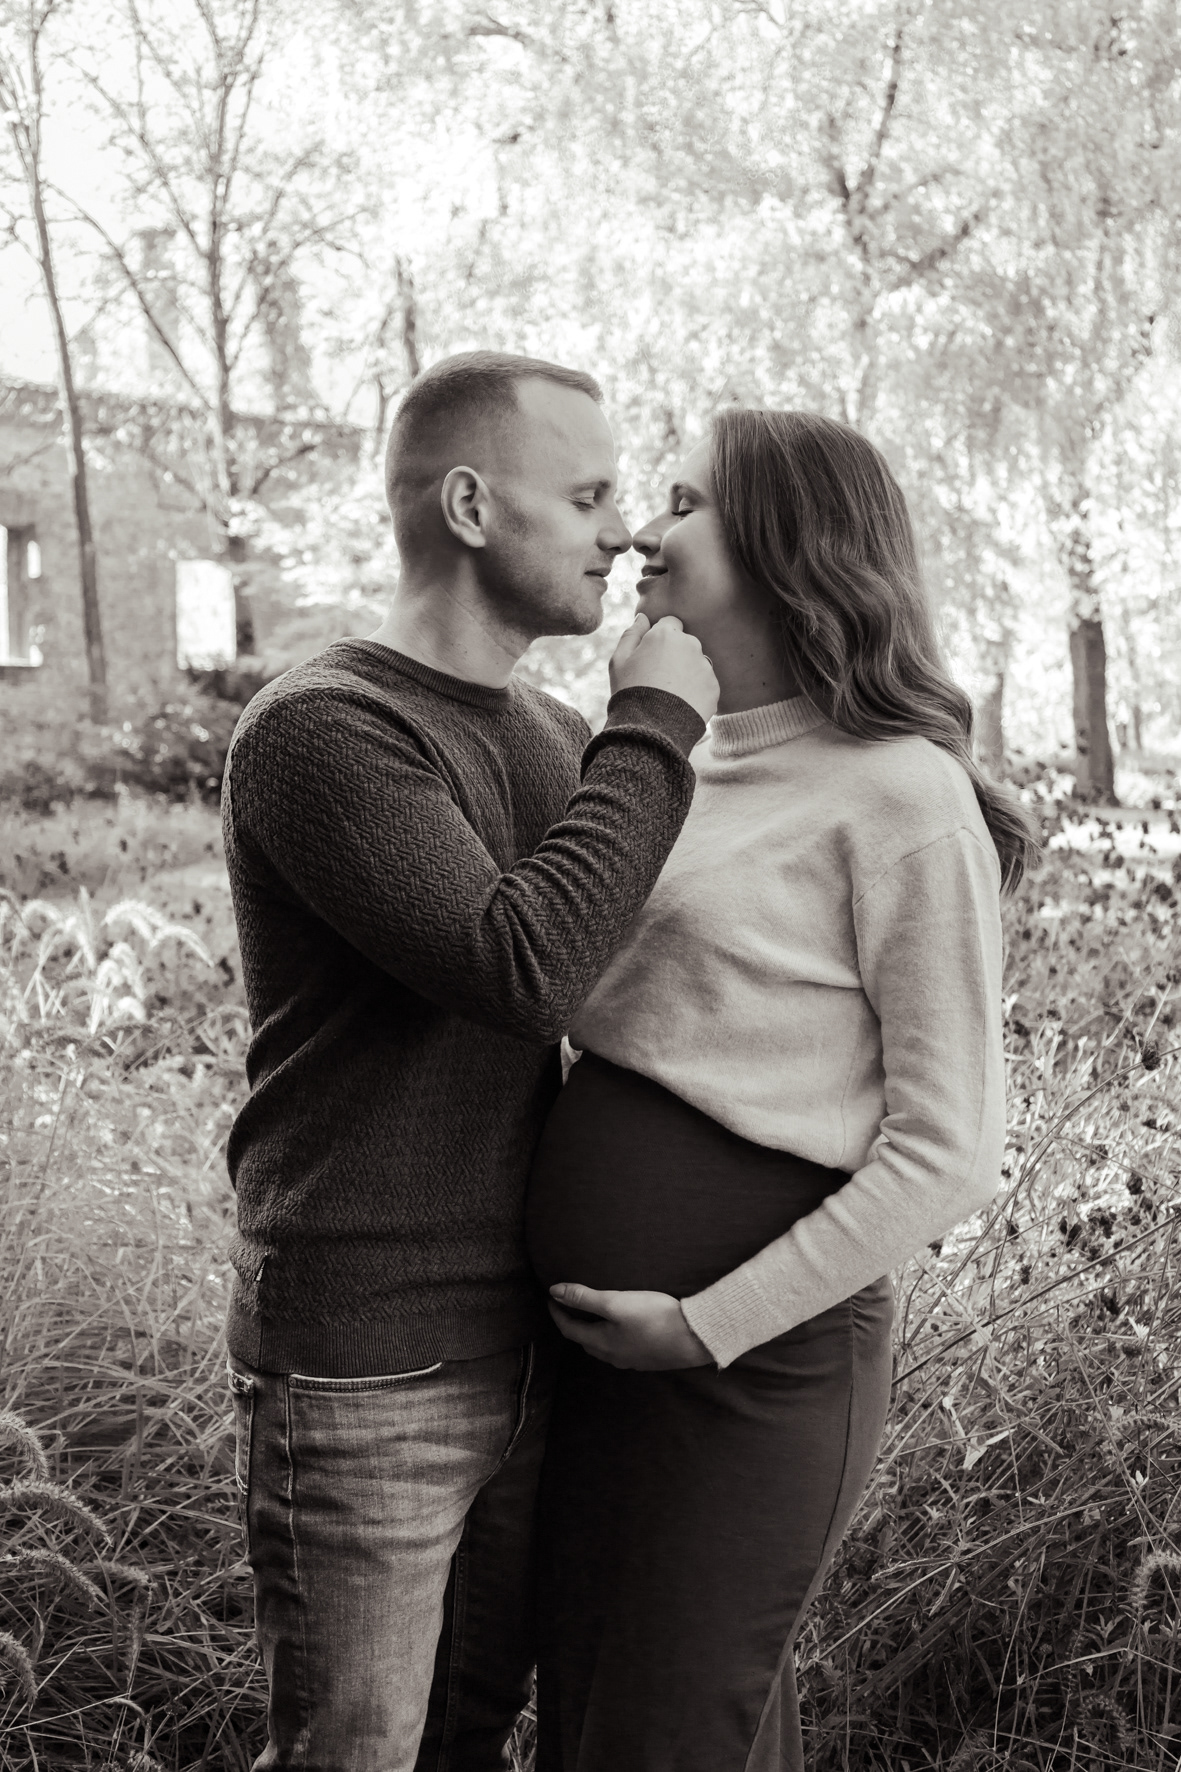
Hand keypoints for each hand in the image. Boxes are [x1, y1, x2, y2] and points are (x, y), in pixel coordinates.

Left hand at [548, 1282, 712, 1369]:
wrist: (695, 1338)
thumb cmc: (655, 1318)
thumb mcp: (616, 1302)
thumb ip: (585, 1297)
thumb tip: (554, 1292)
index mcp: (602, 1343)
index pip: (569, 1329)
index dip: (557, 1312)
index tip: (550, 1297)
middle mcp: (614, 1356)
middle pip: (585, 1341)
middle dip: (573, 1324)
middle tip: (568, 1305)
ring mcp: (632, 1360)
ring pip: (603, 1347)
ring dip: (593, 1332)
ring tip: (593, 1315)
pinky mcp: (648, 1358)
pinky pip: (621, 1349)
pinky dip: (612, 1337)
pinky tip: (623, 1328)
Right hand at [609, 614, 718, 723]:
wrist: (651, 729)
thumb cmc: (630, 692)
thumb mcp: (618, 661)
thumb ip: (632, 634)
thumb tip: (642, 617)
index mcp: (666, 634)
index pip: (670, 623)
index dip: (659, 638)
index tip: (651, 656)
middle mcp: (691, 645)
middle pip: (685, 643)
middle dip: (675, 654)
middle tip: (658, 678)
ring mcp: (705, 666)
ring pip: (696, 664)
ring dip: (686, 673)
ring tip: (669, 695)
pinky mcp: (714, 688)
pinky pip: (704, 684)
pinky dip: (695, 692)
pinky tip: (680, 705)